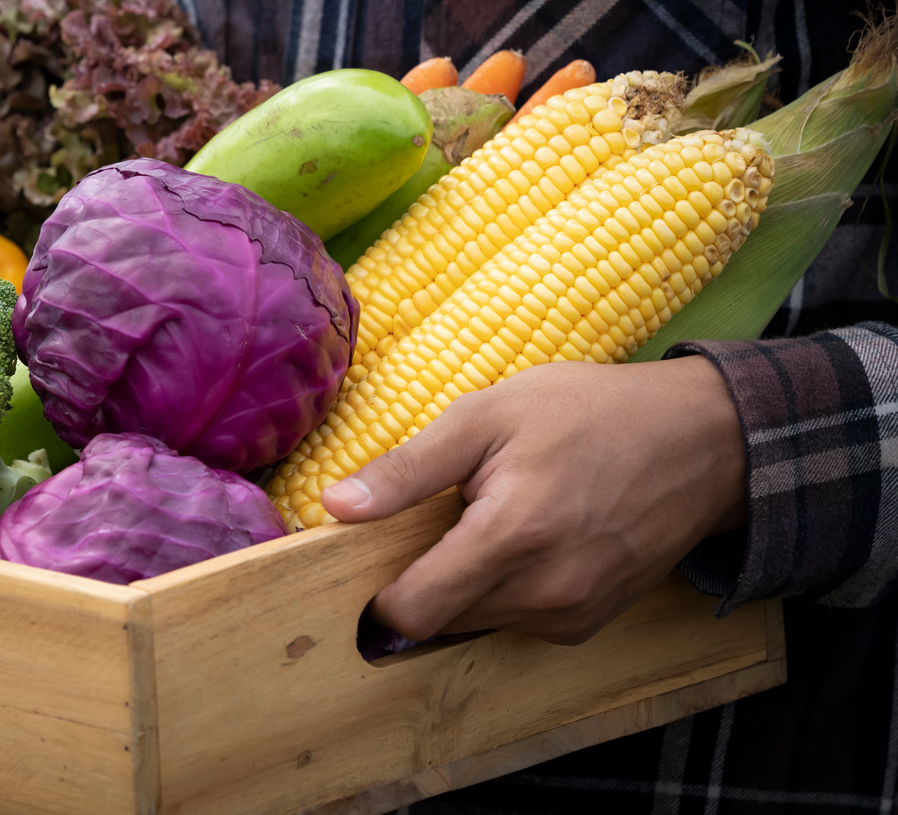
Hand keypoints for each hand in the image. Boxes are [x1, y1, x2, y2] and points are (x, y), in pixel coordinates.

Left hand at [321, 357, 746, 645]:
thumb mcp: (488, 415)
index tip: (370, 558)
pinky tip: (529, 541)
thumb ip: (407, 469)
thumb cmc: (589, 413)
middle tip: (443, 519)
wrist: (701, 441)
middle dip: (424, 579)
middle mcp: (545, 591)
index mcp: (512, 536)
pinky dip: (506, 592)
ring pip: (477, 623)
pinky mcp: (590, 622)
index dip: (378, 593)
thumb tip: (336, 507)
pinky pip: (518, 622)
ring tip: (493, 521)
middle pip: (440, 620)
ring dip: (466, 585)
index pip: (414, 612)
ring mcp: (573, 614)